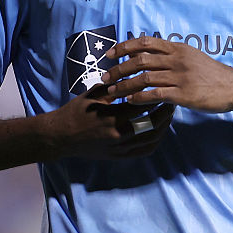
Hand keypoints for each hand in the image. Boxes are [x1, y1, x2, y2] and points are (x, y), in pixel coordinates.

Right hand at [45, 85, 175, 159]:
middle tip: (171, 100)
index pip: (141, 105)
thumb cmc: (76, 111)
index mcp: (111, 116)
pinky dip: (155, 142)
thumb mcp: (93, 94)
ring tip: (168, 115)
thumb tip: (132, 75)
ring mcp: (119, 148)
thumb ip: (114, 87)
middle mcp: (118, 134)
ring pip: (150, 139)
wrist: (61, 136)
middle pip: (151, 124)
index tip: (163, 86)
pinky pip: (143, 152)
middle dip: (164, 112)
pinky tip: (159, 132)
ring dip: (163, 127)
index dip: (154, 96)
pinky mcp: (119, 156)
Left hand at [101, 36, 232, 112]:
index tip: (110, 54)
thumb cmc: (210, 72)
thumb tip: (148, 53)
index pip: (145, 42)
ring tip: (112, 91)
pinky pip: (156, 94)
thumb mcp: (191, 56)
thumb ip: (170, 54)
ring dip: (124, 85)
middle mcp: (176, 60)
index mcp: (177, 48)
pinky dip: (139, 97)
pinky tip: (130, 101)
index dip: (124, 47)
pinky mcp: (183, 94)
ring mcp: (180, 77)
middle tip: (104, 76)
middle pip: (140, 60)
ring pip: (144, 78)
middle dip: (119, 68)